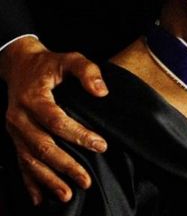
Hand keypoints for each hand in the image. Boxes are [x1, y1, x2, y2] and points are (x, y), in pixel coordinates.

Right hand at [0, 36, 108, 204]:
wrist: (19, 66)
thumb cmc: (49, 64)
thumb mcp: (70, 59)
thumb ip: (87, 71)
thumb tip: (102, 92)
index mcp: (33, 98)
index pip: (56, 120)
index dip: (78, 135)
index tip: (100, 145)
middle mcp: (19, 117)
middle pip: (42, 146)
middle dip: (65, 165)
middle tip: (86, 179)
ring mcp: (14, 130)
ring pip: (30, 160)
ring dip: (48, 180)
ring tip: (67, 194)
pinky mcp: (14, 138)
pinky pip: (20, 163)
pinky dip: (29, 182)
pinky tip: (40, 198)